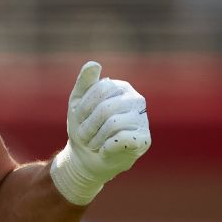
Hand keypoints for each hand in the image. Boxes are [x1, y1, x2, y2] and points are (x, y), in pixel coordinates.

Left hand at [49, 61, 150, 205]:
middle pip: (106, 108)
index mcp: (121, 88)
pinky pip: (122, 139)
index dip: (83, 108)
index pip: (100, 89)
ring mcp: (142, 120)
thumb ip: (85, 82)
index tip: (78, 119)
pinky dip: (106, 147)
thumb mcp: (77, 102)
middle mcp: (136, 100)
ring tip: (94, 143)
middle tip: (84, 136)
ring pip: (113, 124)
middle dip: (88, 126)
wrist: (86, 158)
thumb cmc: (83, 127)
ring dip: (96, 138)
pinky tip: (105, 150)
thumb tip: (94, 64)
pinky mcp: (144, 140)